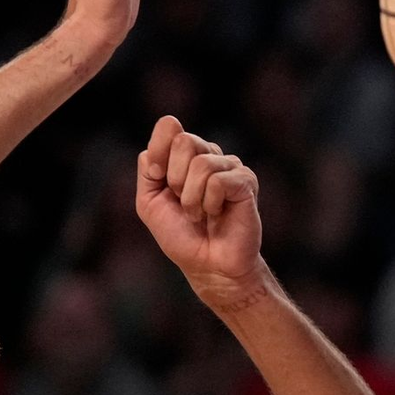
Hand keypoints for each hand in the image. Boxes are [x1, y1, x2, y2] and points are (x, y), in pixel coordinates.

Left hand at [136, 116, 263, 292]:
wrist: (209, 266)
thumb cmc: (183, 237)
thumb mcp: (150, 203)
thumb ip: (147, 171)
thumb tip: (155, 148)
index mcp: (186, 157)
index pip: (169, 128)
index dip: (158, 152)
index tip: (159, 179)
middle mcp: (210, 156)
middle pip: (184, 141)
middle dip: (175, 179)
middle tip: (184, 203)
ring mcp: (231, 167)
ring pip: (202, 163)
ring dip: (192, 198)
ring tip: (200, 215)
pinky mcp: (246, 182)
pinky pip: (218, 181)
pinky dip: (210, 203)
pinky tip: (217, 214)